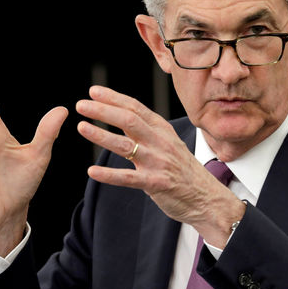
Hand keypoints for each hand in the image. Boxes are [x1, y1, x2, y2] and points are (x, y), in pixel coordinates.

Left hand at [76, 86, 243, 247]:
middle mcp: (160, 142)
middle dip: (103, 111)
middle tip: (81, 105)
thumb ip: (146, 130)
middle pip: (129, 120)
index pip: (135, 108)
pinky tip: (92, 171)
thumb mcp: (168, 142)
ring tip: (82, 127)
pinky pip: (129, 178)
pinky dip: (109, 175)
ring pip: (126, 145)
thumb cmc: (184, 170)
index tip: (93, 91)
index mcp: (162, 130)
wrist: (206, 197)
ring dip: (101, 136)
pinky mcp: (157, 183)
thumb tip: (120, 113)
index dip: (113, 98)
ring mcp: (159, 162)